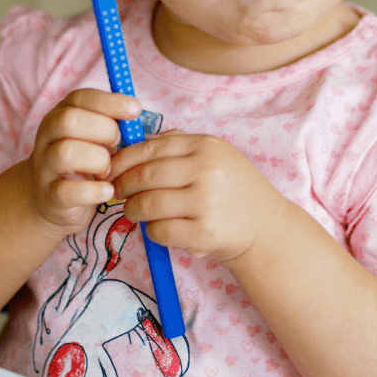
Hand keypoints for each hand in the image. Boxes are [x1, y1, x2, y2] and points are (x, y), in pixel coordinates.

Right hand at [28, 89, 140, 234]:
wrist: (48, 199)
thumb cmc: (81, 162)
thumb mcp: (92, 137)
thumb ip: (110, 123)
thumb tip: (135, 112)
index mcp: (59, 116)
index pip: (80, 98)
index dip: (109, 101)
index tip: (135, 109)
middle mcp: (47, 137)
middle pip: (68, 121)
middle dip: (104, 130)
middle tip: (117, 145)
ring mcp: (44, 166)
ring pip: (66, 153)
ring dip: (98, 161)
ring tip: (108, 171)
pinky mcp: (49, 195)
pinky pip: (67, 190)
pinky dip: (93, 191)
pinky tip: (107, 190)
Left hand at [109, 130, 286, 264]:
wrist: (266, 228)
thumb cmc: (233, 190)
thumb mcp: (214, 156)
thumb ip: (178, 146)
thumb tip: (132, 143)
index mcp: (206, 146)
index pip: (151, 147)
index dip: (123, 160)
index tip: (110, 170)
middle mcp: (207, 170)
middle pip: (145, 176)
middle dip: (123, 186)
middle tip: (117, 193)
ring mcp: (206, 203)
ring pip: (148, 204)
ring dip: (133, 210)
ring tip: (134, 212)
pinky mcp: (204, 234)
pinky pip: (160, 231)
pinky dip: (151, 232)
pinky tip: (158, 229)